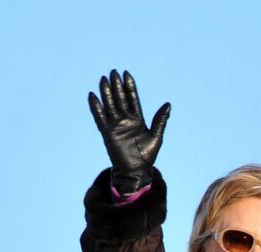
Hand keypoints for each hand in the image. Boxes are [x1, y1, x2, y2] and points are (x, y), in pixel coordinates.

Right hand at [88, 70, 170, 193]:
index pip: (132, 98)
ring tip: (103, 79)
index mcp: (138, 119)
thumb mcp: (156, 136)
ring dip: (106, 93)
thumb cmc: (148, 156)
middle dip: (117, 86)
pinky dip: (96, 107)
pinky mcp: (107, 132)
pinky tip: (92, 96)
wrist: (136, 170)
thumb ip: (160, 120)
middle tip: (113, 72)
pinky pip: (100, 117)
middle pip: (120, 98)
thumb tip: (168, 104)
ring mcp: (115, 125)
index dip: (129, 86)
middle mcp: (125, 120)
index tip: (126, 74)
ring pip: (109, 105)